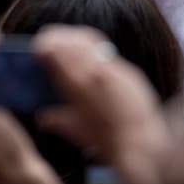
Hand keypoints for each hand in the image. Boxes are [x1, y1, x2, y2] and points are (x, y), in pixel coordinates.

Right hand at [33, 25, 168, 183]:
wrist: (146, 146)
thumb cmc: (108, 141)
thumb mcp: (76, 131)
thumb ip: (56, 120)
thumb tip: (43, 117)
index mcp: (77, 84)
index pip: (56, 50)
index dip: (44, 45)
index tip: (37, 48)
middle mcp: (96, 71)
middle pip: (72, 39)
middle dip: (57, 37)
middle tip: (48, 42)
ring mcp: (116, 69)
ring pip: (90, 40)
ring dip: (75, 39)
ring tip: (67, 44)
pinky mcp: (131, 73)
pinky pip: (108, 54)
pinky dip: (94, 52)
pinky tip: (91, 60)